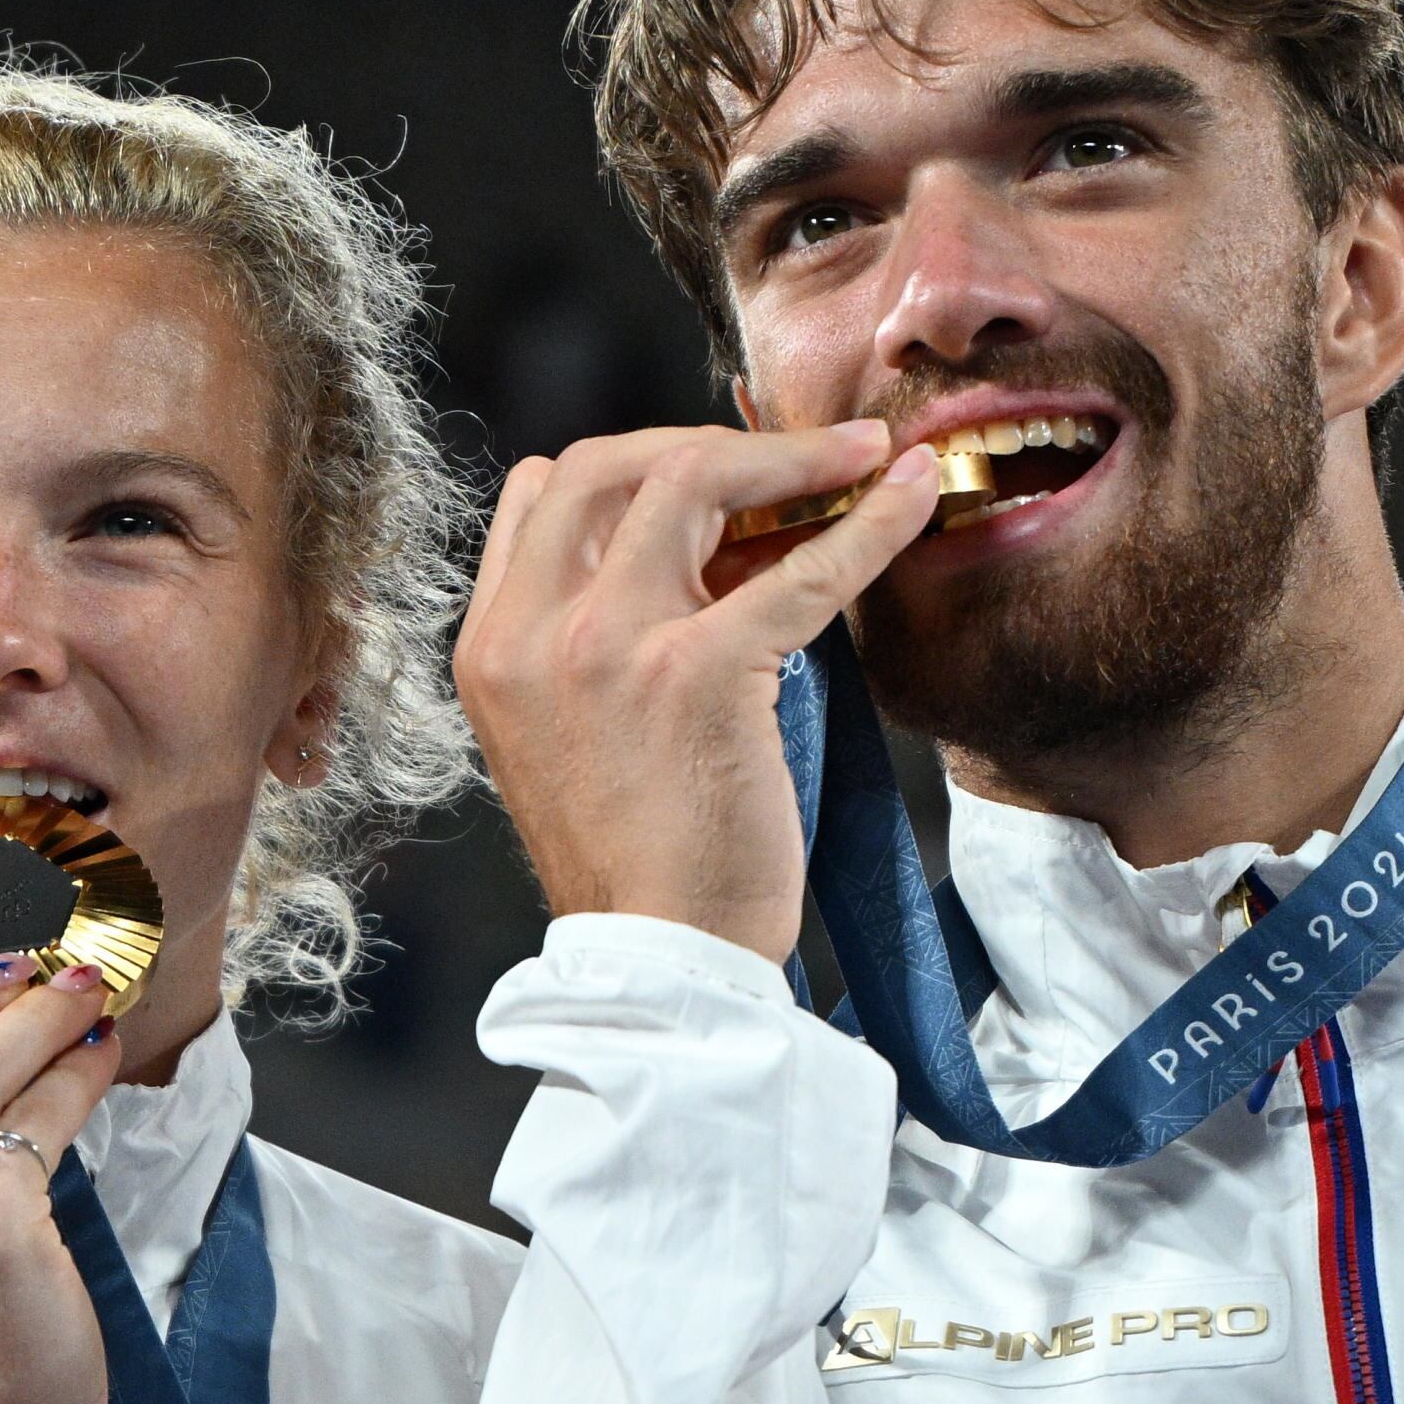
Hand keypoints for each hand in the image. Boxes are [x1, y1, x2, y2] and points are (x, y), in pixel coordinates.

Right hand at [453, 420, 942, 961]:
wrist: (658, 963)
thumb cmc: (635, 863)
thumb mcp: (567, 736)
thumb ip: (589, 642)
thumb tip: (695, 551)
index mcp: (491, 646)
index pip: (543, 492)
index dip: (633, 463)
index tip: (708, 477)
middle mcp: (531, 633)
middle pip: (608, 461)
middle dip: (704, 440)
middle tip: (788, 457)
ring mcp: (608, 646)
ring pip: (690, 480)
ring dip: (785, 454)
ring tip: (857, 455)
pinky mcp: (698, 674)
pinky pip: (800, 568)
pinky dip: (868, 522)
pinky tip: (912, 499)